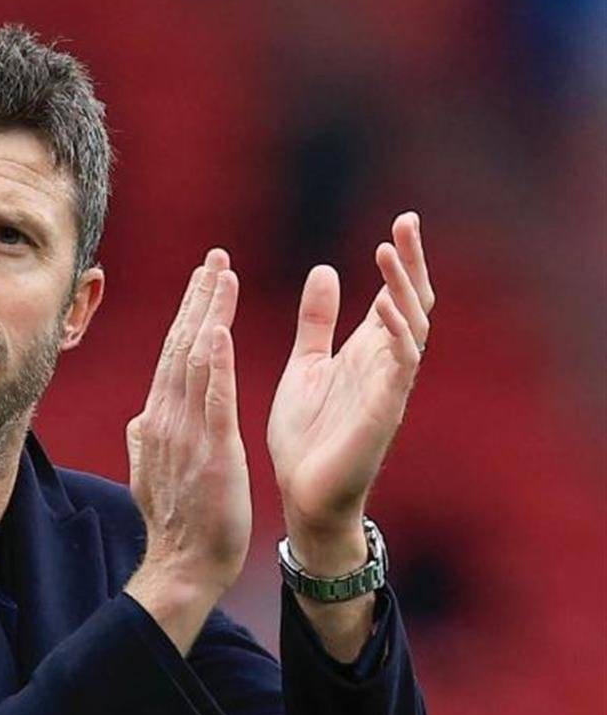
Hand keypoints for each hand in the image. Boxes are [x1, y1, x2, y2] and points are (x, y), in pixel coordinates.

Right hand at [124, 249, 251, 609]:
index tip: (204, 278)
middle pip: (183, 346)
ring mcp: (188, 433)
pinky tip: (221, 332)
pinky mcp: (213, 452)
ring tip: (224, 276)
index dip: (189, 313)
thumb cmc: (175, 523)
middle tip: (216, 257)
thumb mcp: (151, 472)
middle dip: (200, 298)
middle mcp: (168, 418)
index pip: (175, 355)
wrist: (182, 565)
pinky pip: (215, 400)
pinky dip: (217, 364)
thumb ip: (147, 440)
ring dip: (210, 315)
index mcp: (159, 420)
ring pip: (198, 361)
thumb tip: (141, 417)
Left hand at [266, 212, 434, 571]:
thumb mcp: (307, 364)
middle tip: (407, 221)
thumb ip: (317, 322)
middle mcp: (386, 365)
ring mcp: (389, 388)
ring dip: (402, 290)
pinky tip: (385, 308)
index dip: (402, 261)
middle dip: (412, 263)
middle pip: (412, 303)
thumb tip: (326, 269)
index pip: (394, 296)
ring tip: (388, 252)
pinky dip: (396, 337)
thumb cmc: (307, 434)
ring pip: (412, 329)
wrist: (302, 494)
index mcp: (367, 352)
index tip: (401, 220)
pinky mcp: (383, 414)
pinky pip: (400, 370)